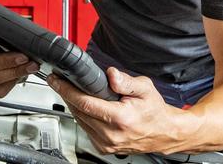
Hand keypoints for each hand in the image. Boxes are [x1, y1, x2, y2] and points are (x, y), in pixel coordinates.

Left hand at [47, 67, 191, 154]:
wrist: (164, 132)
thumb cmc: (154, 111)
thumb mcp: (145, 88)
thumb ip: (126, 81)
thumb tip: (111, 74)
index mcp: (120, 118)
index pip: (85, 103)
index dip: (67, 89)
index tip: (57, 80)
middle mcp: (111, 135)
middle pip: (78, 112)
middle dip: (66, 94)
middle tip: (60, 80)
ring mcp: (107, 144)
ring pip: (79, 121)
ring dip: (72, 105)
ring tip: (70, 89)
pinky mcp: (104, 148)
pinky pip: (85, 129)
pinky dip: (81, 116)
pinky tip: (83, 105)